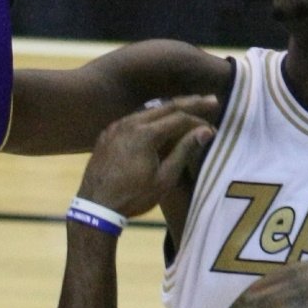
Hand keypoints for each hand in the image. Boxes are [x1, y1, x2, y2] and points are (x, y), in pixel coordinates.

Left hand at [80, 98, 219, 219]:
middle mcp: (129, 123)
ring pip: (148, 111)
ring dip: (169, 109)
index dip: (198, 121)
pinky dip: (151, 118)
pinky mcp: (107, 134)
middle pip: (165, 106)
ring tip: (188, 108)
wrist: (95, 207)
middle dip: (189, 103)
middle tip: (211, 100)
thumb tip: (205, 131)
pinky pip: (133, 119)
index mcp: (145, 133)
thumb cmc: (133, 196)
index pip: (179, 117)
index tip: (212, 129)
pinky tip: (159, 121)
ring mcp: (116, 127)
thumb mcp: (164, 178)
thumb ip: (184, 150)